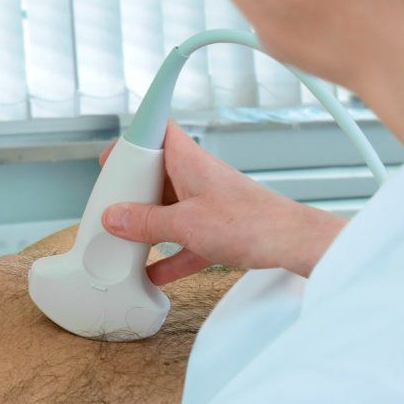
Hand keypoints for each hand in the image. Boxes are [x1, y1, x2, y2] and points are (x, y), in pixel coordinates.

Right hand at [100, 120, 343, 281]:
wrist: (291, 244)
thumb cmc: (251, 222)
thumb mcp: (185, 224)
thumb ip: (146, 222)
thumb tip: (114, 218)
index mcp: (189, 161)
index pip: (159, 130)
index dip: (134, 138)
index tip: (112, 157)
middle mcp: (197, 177)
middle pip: (157, 174)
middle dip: (133, 190)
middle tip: (112, 205)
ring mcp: (206, 202)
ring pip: (168, 207)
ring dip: (148, 224)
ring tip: (124, 239)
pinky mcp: (217, 228)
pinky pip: (184, 238)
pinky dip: (168, 254)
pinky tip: (153, 273)